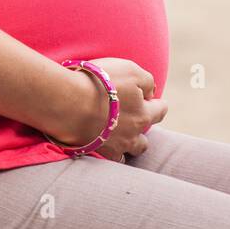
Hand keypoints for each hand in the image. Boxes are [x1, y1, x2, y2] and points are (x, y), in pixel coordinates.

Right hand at [49, 57, 167, 160]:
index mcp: (143, 115)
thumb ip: (148, 82)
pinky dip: (110, 152)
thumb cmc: (102, 82)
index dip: (157, 103)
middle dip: (142, 129)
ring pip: (129, 151)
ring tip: (121, 135)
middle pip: (145, 139)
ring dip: (128, 143)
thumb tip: (151, 94)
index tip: (152, 99)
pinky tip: (105, 143)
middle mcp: (133, 135)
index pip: (160, 110)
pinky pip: (110, 158)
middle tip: (133, 118)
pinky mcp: (97, 152)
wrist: (69, 101)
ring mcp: (115, 146)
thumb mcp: (131, 71)